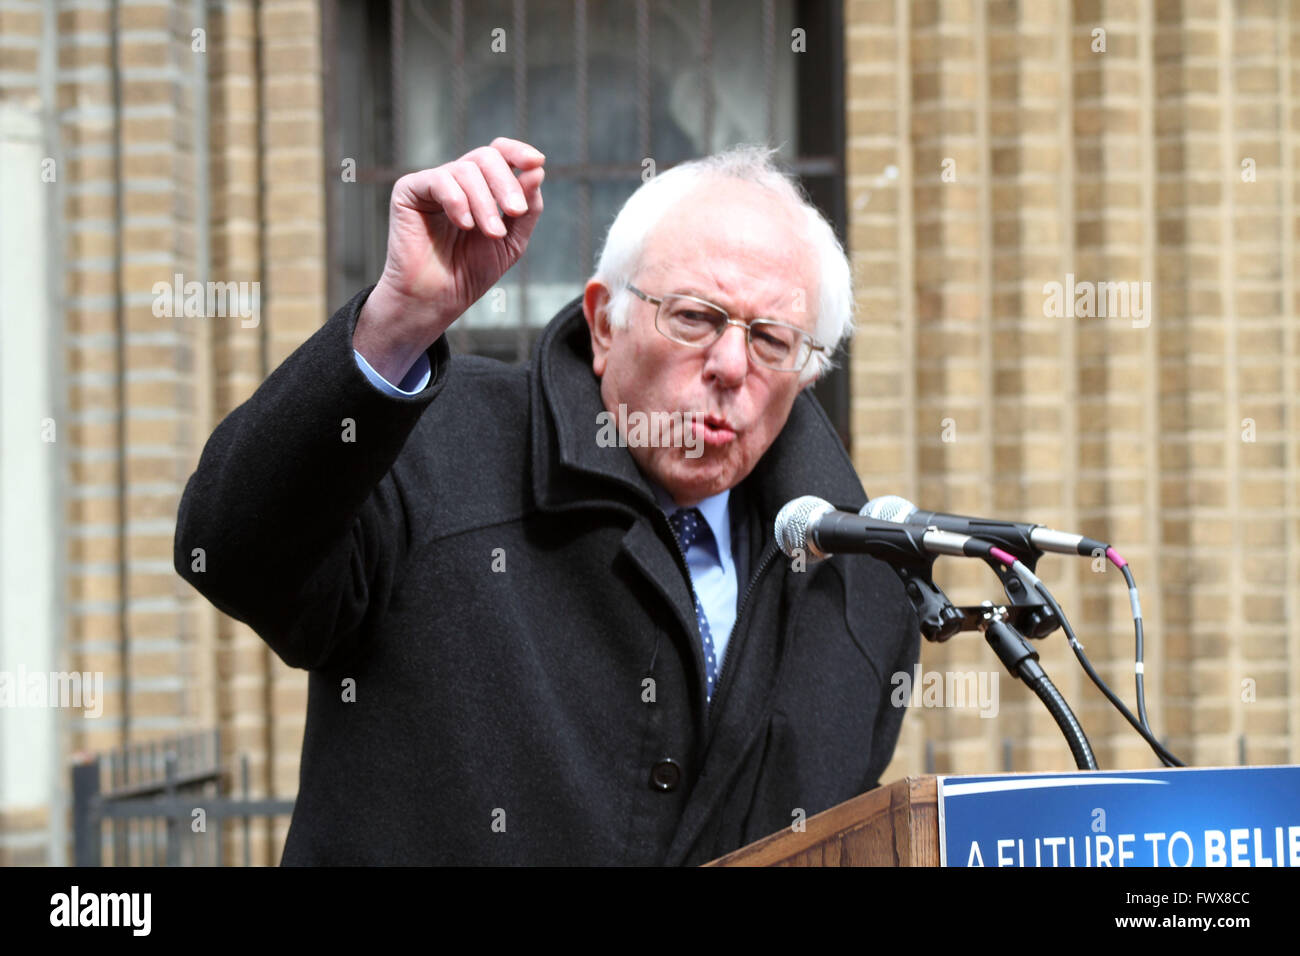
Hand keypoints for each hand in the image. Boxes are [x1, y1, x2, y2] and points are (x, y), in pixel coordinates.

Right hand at [354, 137, 545, 382]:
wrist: (437, 299)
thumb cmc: (471, 273)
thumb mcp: (512, 241)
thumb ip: (528, 208)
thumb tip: (537, 170)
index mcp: (481, 187)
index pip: (500, 153)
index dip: (518, 152)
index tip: (538, 162)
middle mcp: (456, 180)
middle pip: (487, 157)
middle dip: (506, 184)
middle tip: (515, 212)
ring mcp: (432, 183)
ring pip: (466, 170)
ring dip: (485, 203)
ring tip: (491, 233)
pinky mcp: (408, 191)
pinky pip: (439, 180)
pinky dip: (458, 201)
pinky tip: (464, 225)